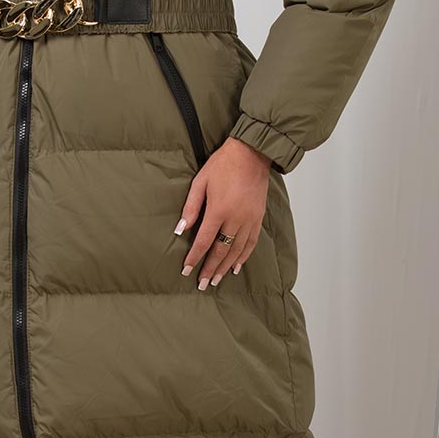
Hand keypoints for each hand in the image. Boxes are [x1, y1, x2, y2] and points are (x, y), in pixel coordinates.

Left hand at [175, 137, 271, 289]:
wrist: (251, 154)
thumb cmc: (223, 164)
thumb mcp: (201, 182)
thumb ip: (191, 207)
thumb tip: (180, 229)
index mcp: (219, 210)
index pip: (204, 241)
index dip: (194, 258)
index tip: (186, 270)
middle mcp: (236, 218)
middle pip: (221, 250)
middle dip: (211, 269)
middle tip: (203, 284)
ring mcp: (249, 219)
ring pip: (237, 250)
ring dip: (226, 267)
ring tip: (217, 280)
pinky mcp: (258, 217)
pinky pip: (251, 242)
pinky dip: (244, 256)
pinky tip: (237, 266)